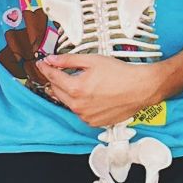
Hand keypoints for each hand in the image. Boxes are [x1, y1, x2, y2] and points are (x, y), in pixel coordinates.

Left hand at [32, 53, 168, 128]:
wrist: (140, 88)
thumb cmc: (120, 73)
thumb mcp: (92, 60)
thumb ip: (69, 60)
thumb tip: (52, 60)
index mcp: (76, 89)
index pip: (53, 77)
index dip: (46, 68)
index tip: (43, 64)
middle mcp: (78, 106)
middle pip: (57, 91)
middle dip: (56, 80)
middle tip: (59, 71)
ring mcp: (86, 116)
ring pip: (68, 103)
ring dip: (69, 93)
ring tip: (81, 83)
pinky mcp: (93, 122)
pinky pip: (80, 112)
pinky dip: (80, 103)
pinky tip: (90, 95)